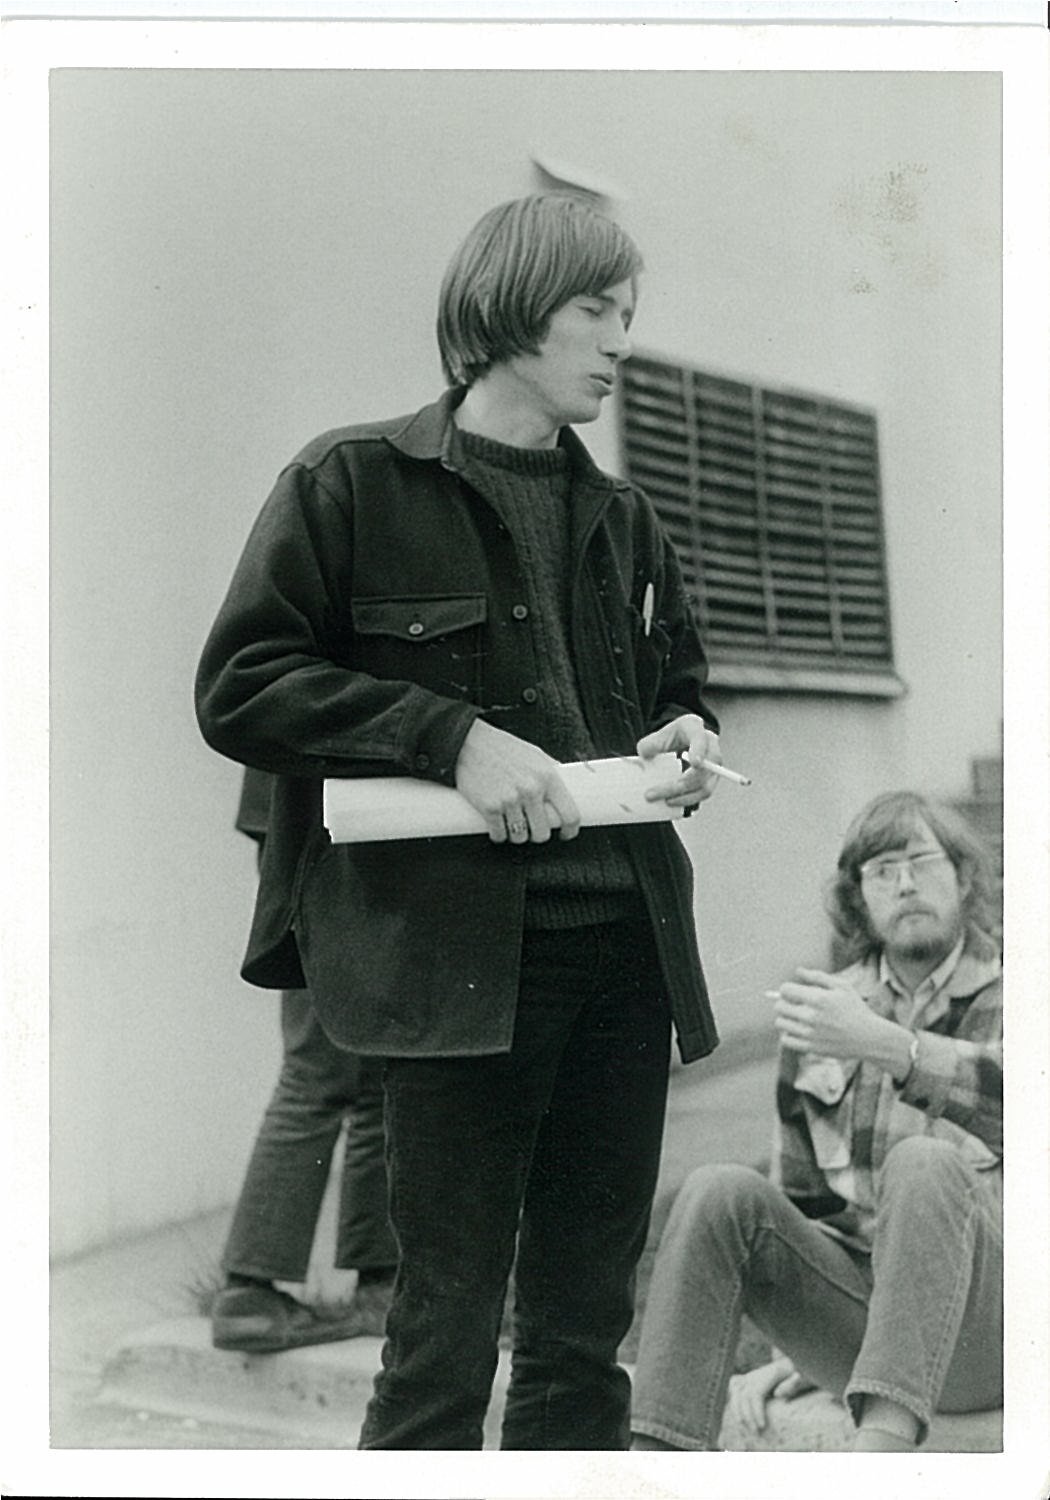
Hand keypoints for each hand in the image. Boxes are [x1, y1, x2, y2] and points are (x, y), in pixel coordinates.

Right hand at [454, 719, 580, 844]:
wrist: (468, 743)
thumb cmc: (501, 748)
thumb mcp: (534, 755)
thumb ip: (551, 773)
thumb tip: (568, 788)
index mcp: (547, 776)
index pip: (569, 814)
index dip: (570, 830)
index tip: (565, 834)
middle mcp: (531, 789)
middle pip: (543, 833)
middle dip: (538, 834)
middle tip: (532, 827)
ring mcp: (510, 800)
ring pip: (520, 836)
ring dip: (517, 834)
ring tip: (513, 823)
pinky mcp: (489, 808)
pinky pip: (499, 835)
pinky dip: (498, 834)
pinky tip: (498, 825)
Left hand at [637, 713, 721, 807]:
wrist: (681, 741)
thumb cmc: (670, 738)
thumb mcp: (657, 737)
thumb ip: (649, 745)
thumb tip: (644, 757)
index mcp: (695, 728)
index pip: (701, 739)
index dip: (700, 751)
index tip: (695, 763)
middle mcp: (710, 746)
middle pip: (704, 769)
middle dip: (681, 784)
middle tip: (655, 792)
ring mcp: (713, 765)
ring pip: (706, 786)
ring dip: (685, 797)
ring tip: (665, 801)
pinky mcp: (710, 780)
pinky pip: (703, 794)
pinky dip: (688, 800)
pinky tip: (672, 803)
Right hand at [726, 1359, 812, 1436]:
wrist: (788, 1364)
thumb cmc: (795, 1374)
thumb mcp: (797, 1378)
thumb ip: (790, 1385)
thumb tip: (777, 1394)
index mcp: (768, 1374)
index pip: (755, 1394)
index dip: (756, 1411)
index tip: (762, 1426)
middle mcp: (755, 1374)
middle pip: (743, 1395)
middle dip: (747, 1415)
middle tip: (756, 1432)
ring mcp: (748, 1376)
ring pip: (735, 1391)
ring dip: (737, 1410)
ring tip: (744, 1427)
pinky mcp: (745, 1379)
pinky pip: (733, 1387)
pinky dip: (732, 1399)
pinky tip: (735, 1414)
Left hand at [770, 968, 897, 1061]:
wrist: (869, 1038)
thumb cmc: (856, 1009)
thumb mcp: (842, 987)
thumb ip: (818, 976)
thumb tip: (798, 970)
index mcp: (819, 999)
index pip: (785, 990)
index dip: (787, 989)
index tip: (793, 992)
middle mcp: (811, 1016)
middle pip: (779, 1006)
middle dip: (784, 1002)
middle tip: (795, 1005)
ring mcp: (810, 1034)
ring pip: (780, 1023)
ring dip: (786, 1018)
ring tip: (797, 1018)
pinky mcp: (811, 1048)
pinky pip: (785, 1040)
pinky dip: (788, 1034)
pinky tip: (799, 1031)